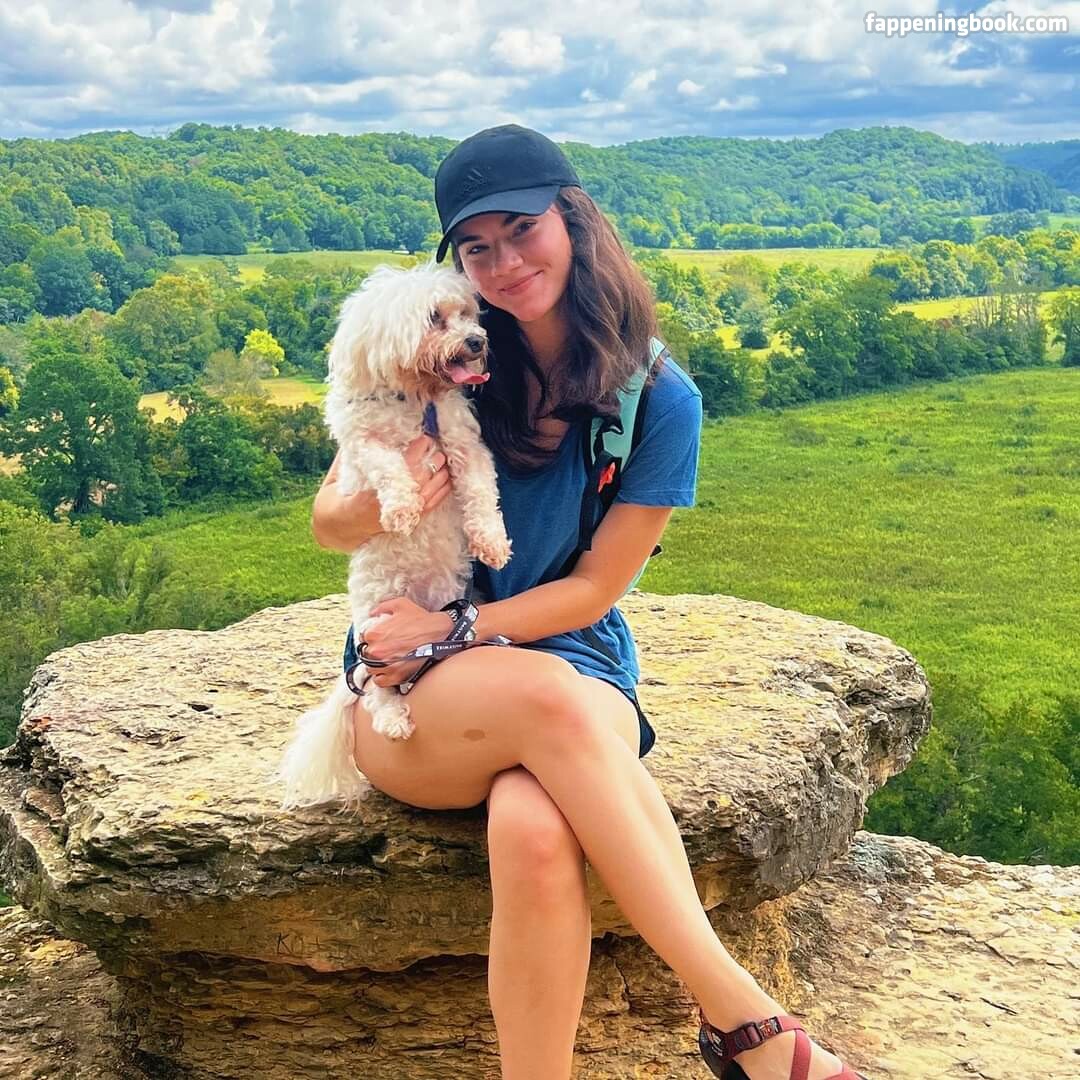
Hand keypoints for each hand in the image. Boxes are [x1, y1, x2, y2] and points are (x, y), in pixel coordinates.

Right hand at [312, 436, 454, 551]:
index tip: (424, 438)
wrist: (336, 529)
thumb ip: (351, 454)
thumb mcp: (336, 475)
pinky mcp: (408, 521)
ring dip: (439, 473)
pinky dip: (442, 490)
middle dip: (431, 460)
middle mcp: (388, 507)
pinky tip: (447, 478)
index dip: (415, 453)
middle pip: (419, 480)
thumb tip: (363, 429)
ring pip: (429, 492)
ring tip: (443, 457)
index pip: (399, 470)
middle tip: (437, 444)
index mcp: (368, 496)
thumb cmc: (334, 499)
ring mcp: (400, 515)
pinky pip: (431, 505)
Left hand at [360, 597, 454, 687]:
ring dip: (377, 665)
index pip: (363, 638)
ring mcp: (386, 666)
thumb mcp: (401, 605)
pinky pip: (380, 681)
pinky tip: (391, 670)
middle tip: (387, 648)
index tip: (380, 638)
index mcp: (375, 633)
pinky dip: (383, 677)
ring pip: (371, 669)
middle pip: (366, 654)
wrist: (441, 635)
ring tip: (390, 659)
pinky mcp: (395, 677)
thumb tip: (372, 613)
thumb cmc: (421, 620)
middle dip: (375, 651)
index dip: (372, 637)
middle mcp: (377, 651)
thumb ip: (382, 607)